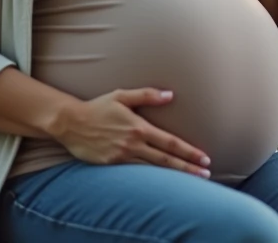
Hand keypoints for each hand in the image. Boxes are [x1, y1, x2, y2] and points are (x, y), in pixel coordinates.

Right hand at [51, 88, 211, 176]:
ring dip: (174, 176)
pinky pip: (135, 173)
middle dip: (188, 168)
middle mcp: (133, 144)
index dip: (189, 151)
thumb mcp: (122, 95)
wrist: (70, 122)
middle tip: (206, 173)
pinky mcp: (112, 165)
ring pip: (153, 170)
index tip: (205, 157)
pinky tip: (163, 183)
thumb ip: (147, 95)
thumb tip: (170, 95)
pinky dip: (151, 179)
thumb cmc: (98, 107)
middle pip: (166, 160)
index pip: (170, 142)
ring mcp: (122, 156)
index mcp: (139, 127)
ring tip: (192, 180)